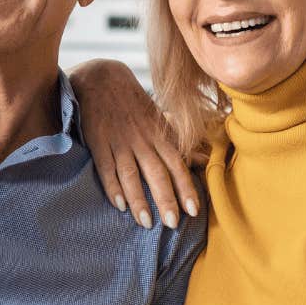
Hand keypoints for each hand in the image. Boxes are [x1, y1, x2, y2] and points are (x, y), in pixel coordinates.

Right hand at [67, 58, 204, 228]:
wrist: (103, 81)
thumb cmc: (136, 105)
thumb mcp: (162, 120)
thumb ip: (181, 143)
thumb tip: (206, 160)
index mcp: (160, 135)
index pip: (177, 165)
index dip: (186, 188)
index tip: (194, 211)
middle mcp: (142, 140)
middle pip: (156, 174)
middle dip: (166, 199)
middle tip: (173, 224)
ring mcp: (120, 142)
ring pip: (131, 175)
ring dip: (139, 199)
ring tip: (146, 223)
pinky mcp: (99, 143)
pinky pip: (106, 169)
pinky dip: (112, 187)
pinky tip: (119, 205)